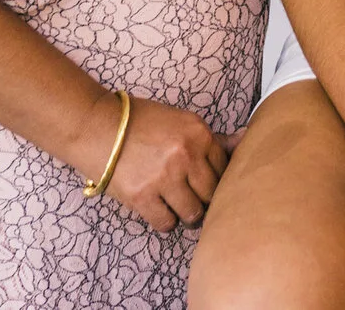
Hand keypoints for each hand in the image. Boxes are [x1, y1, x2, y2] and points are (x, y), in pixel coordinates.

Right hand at [80, 92, 229, 231]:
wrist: (97, 126)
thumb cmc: (141, 122)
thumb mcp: (181, 121)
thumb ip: (214, 137)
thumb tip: (247, 138)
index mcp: (199, 133)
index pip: (225, 169)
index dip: (217, 179)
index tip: (205, 183)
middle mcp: (186, 155)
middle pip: (212, 194)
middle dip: (204, 199)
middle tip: (193, 197)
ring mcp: (164, 177)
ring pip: (193, 213)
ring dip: (186, 212)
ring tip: (175, 203)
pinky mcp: (142, 197)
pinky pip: (167, 223)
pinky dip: (165, 221)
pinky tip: (158, 208)